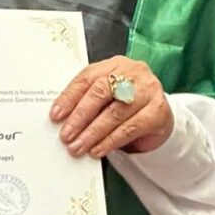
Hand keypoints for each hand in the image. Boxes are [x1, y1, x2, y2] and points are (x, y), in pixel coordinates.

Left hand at [50, 55, 173, 157]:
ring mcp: (148, 90)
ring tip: (79, 146)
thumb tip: (61, 119)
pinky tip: (98, 149)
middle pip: (101, 92)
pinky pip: (130, 128)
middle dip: (80, 116)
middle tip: (66, 135)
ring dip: (93, 133)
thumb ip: (87, 101)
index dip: (69, 96)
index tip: (56, 114)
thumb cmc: (125, 105)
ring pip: (115, 112)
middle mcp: (133, 73)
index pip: (87, 77)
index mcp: (115, 65)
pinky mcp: (158, 111)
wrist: (158, 118)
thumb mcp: (106, 98)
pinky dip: (111, 141)